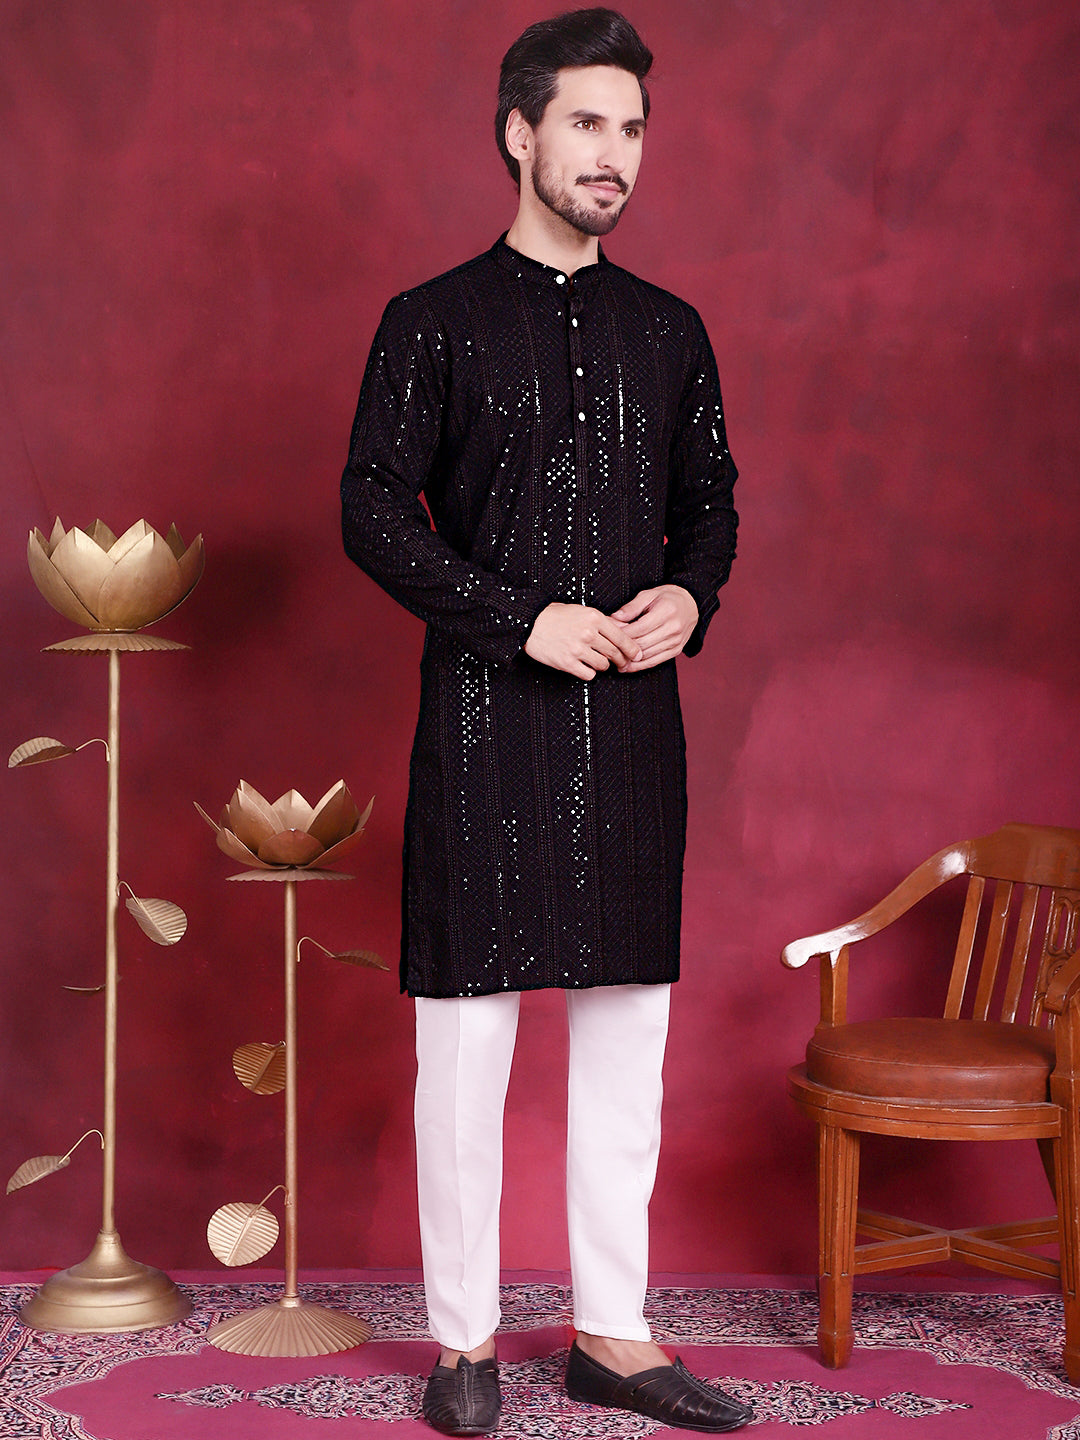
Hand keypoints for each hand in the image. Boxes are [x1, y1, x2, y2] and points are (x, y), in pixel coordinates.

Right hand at [524, 602, 641, 679]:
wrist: (529, 623)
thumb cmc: (554, 615)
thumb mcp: (581, 611)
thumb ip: (600, 622)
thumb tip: (621, 633)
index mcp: (594, 617)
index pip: (622, 637)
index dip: (632, 649)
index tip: (637, 655)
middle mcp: (588, 633)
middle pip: (614, 653)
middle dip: (621, 660)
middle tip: (622, 663)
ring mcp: (578, 649)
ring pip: (603, 665)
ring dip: (603, 665)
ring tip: (597, 661)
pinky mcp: (567, 662)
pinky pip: (589, 674)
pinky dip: (589, 672)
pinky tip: (584, 666)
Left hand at [609, 585, 697, 671]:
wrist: (691, 605)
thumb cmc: (667, 598)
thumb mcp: (649, 595)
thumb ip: (631, 607)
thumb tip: (614, 618)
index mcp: (666, 612)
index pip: (638, 628)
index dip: (621, 633)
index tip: (608, 633)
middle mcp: (672, 629)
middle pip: (642, 643)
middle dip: (623, 647)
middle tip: (608, 647)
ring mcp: (675, 642)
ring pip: (647, 655)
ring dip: (629, 660)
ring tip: (614, 659)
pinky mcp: (676, 651)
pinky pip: (655, 662)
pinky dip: (640, 666)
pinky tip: (628, 666)